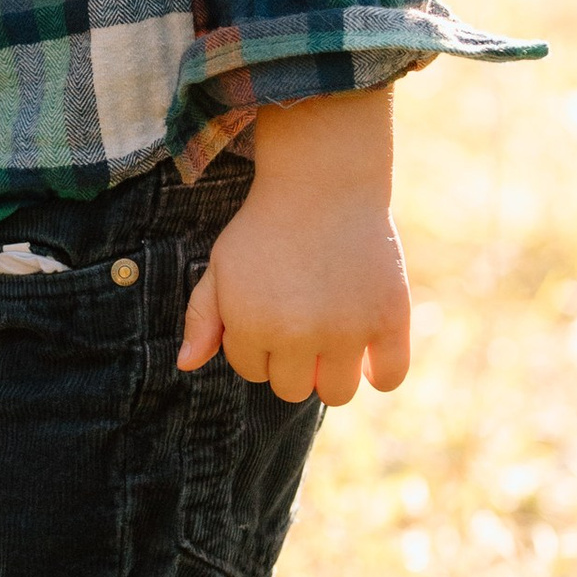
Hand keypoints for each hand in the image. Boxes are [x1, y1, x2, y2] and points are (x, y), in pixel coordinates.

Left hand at [178, 87, 410, 403]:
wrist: (323, 183)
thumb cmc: (265, 227)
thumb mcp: (221, 267)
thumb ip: (201, 319)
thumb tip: (186, 365)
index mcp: (252, 327)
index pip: (252, 370)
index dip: (257, 342)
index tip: (269, 310)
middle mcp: (300, 336)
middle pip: (293, 390)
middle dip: (291, 363)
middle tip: (301, 322)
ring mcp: (348, 330)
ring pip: (337, 393)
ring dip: (331, 375)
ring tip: (332, 339)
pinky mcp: (390, 319)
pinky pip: (389, 378)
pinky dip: (380, 374)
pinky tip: (367, 354)